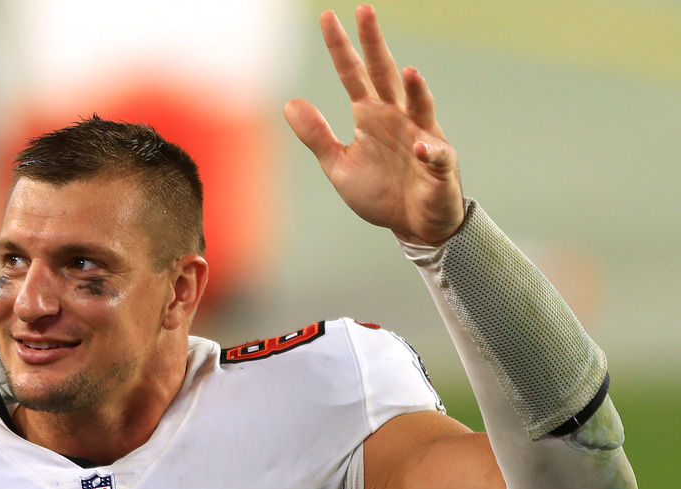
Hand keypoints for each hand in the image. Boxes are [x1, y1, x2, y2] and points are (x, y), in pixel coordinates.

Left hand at [285, 5, 463, 245]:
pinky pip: (436, 155)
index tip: (326, 17)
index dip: (341, 47)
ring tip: (409, 71)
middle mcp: (396, 118)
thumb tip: (289, 103)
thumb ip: (316, 136)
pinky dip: (429, 152)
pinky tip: (420, 149)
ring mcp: (420, 137)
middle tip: (365, 10)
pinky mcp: (439, 165)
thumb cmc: (379, 192)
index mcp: (371, 115)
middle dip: (375, 44)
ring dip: (416, 90)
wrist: (412, 226)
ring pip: (419, 106)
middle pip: (385, 74)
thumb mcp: (338, 165)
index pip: (352, 74)